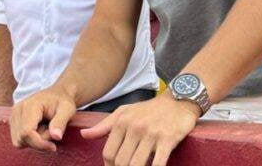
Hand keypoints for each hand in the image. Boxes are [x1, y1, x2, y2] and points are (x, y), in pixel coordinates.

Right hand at [9, 86, 77, 151]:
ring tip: (45, 129)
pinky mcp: (14, 121)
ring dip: (34, 141)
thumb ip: (61, 122)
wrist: (57, 94)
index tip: (53, 146)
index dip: (39, 144)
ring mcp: (13, 115)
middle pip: (22, 139)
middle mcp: (17, 110)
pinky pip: (18, 139)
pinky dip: (30, 140)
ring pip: (19, 141)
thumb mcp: (67, 109)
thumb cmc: (62, 101)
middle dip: (38, 142)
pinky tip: (39, 130)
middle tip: (51, 132)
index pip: (26, 133)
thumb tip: (56, 136)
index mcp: (30, 105)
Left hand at [80, 93, 199, 165]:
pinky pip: (157, 164)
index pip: (108, 152)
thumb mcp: (124, 112)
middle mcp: (135, 127)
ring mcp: (151, 134)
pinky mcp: (167, 140)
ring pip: (136, 164)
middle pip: (121, 161)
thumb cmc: (149, 109)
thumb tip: (84, 135)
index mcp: (122, 121)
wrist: (178, 101)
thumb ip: (104, 125)